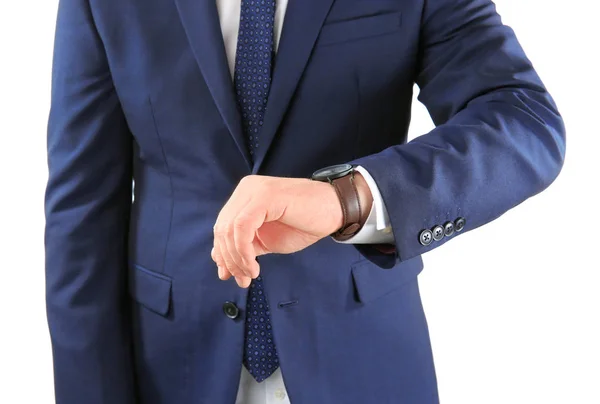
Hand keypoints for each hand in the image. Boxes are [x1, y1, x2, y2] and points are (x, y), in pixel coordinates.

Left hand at [211, 174, 370, 287]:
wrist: (334, 210)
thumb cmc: (304, 224)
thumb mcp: (267, 240)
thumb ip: (244, 247)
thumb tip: (221, 265)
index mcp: (244, 196)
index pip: (221, 227)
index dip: (223, 254)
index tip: (230, 276)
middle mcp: (246, 189)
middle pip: (221, 229)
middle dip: (229, 259)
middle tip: (242, 279)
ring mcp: (254, 190)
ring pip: (229, 229)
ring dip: (237, 259)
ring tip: (251, 274)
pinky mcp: (264, 196)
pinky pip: (241, 228)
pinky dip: (243, 251)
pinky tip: (254, 266)